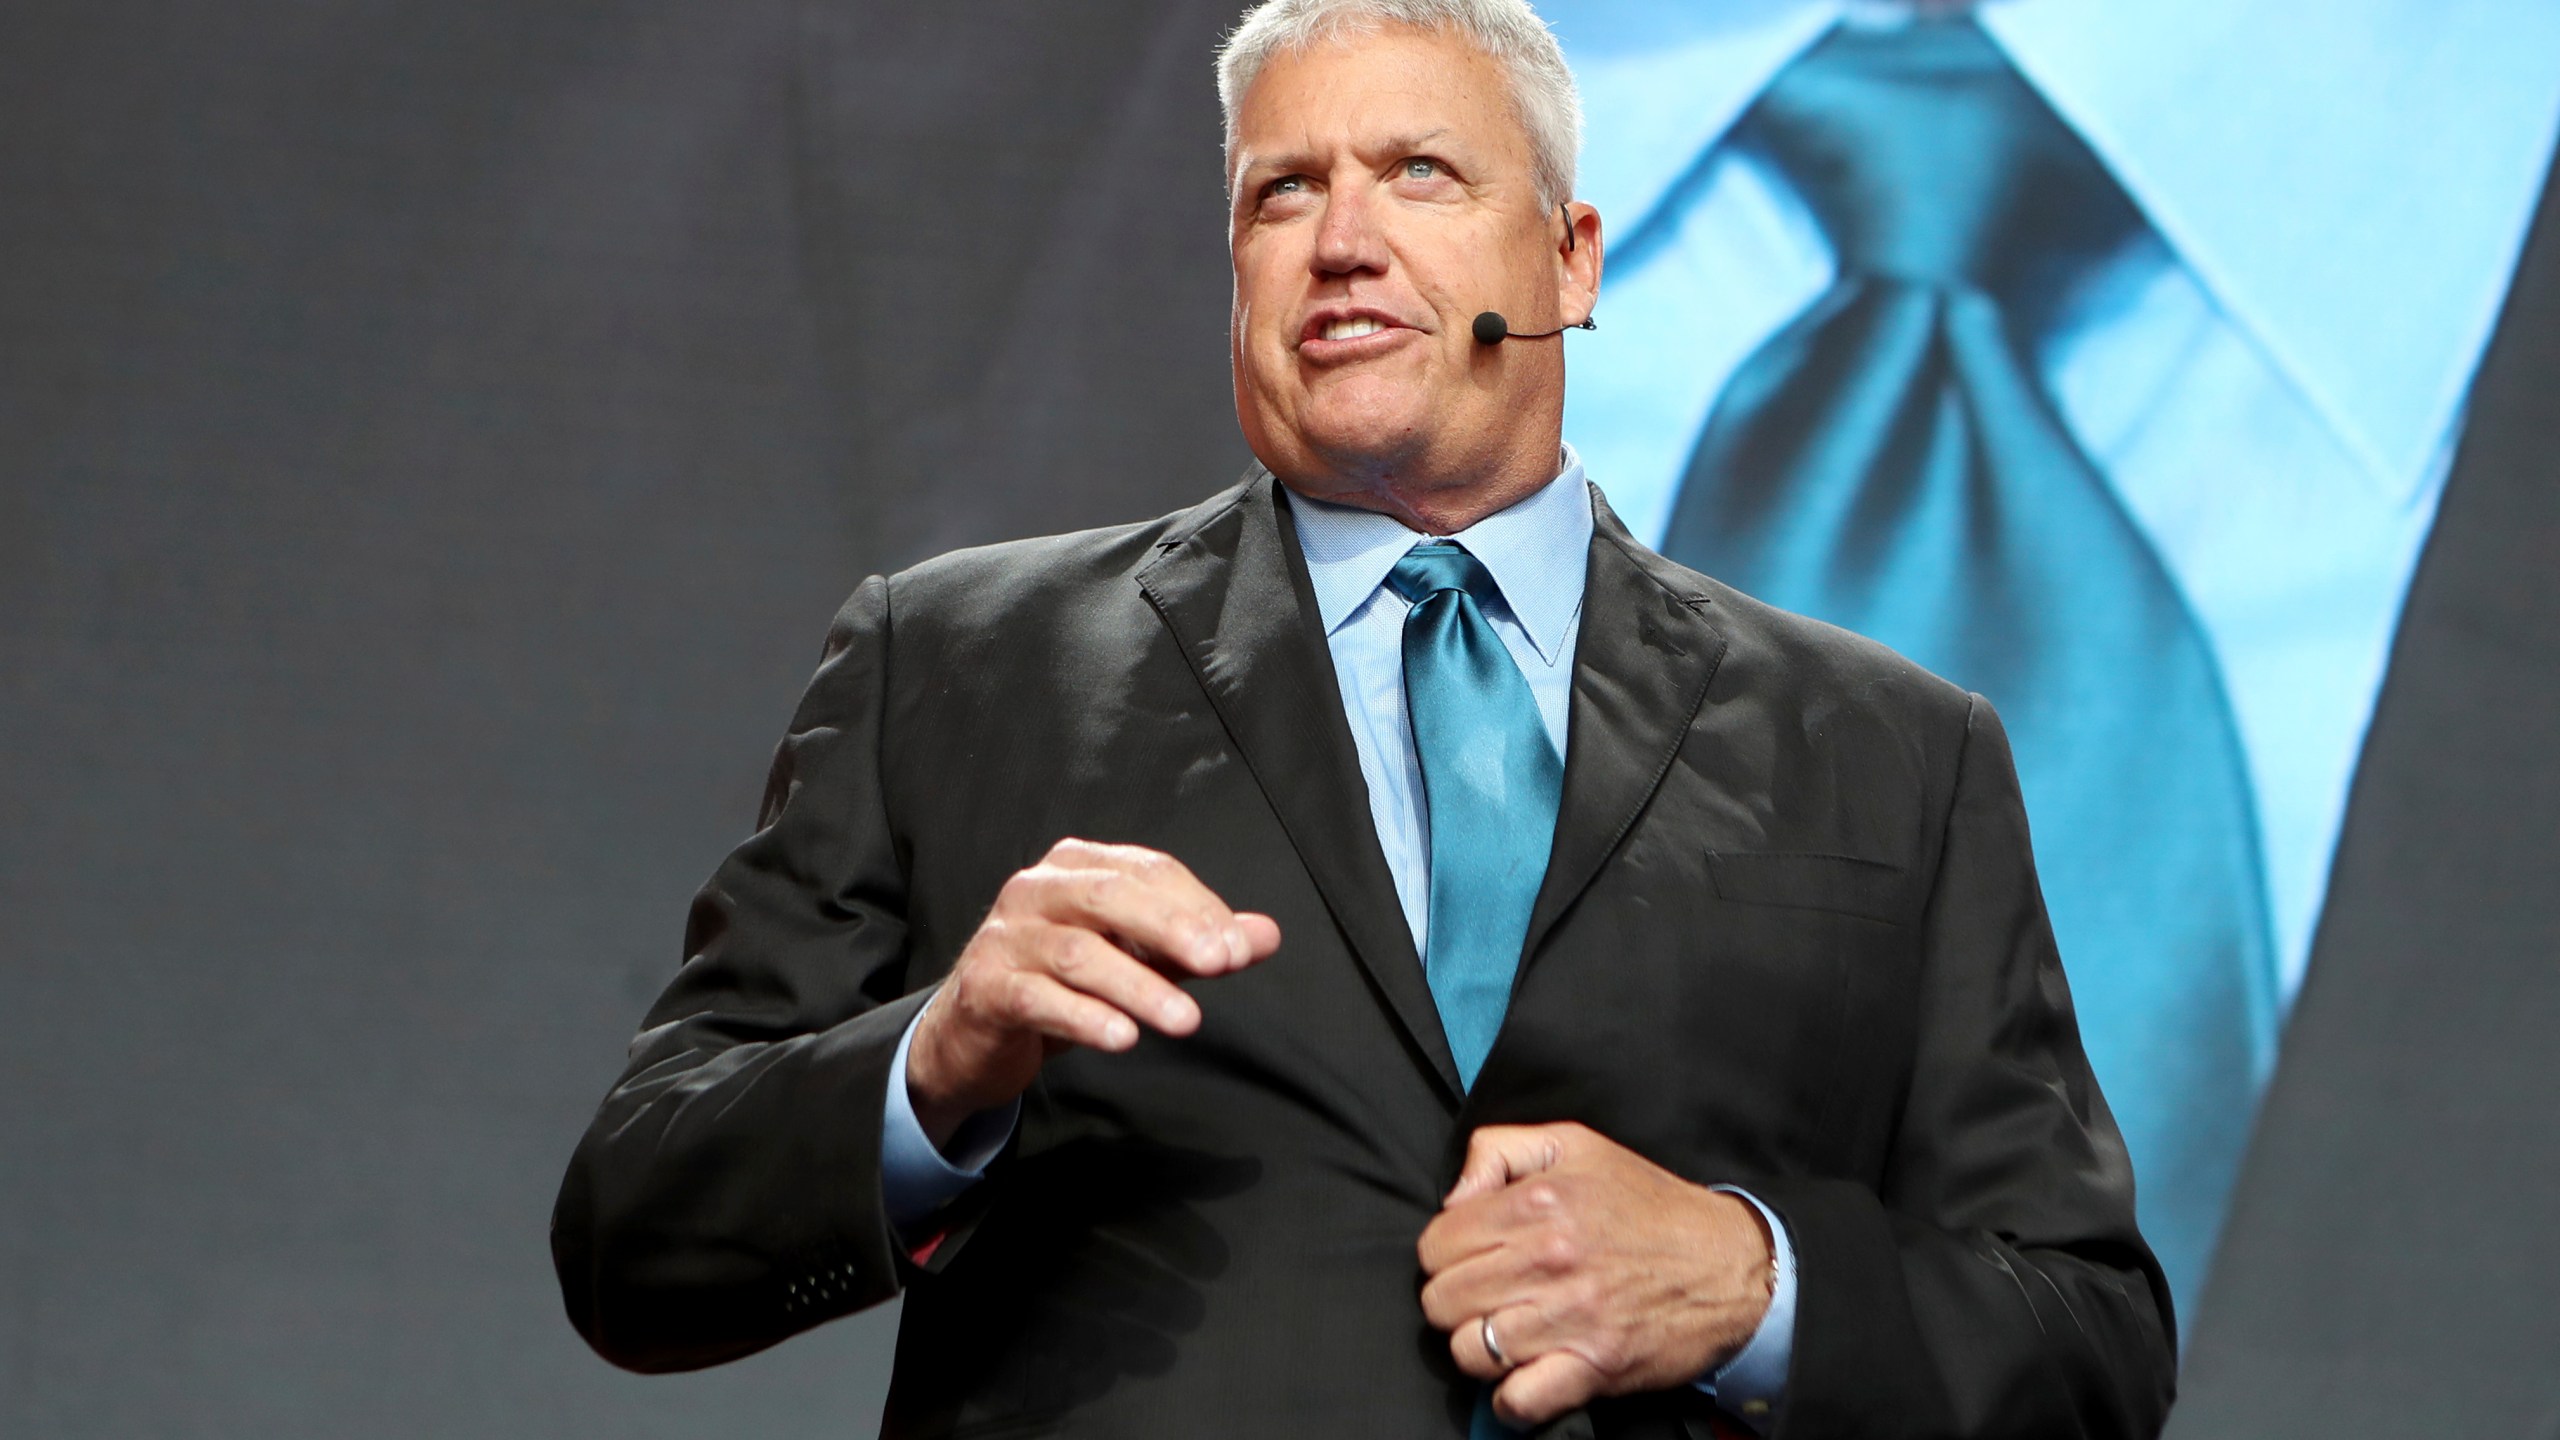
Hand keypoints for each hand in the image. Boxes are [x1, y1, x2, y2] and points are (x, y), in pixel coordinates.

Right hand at [905, 838, 1280, 1146]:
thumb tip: (1265, 936)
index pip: (1148, 872)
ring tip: (1185, 1019)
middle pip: (1110, 896)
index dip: (1198, 906)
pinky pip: (1037, 999)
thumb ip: (1195, 944)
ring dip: (1138, 986)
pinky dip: (1084, 1018)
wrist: (975, 1030)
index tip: (1240, 949)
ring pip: (1077, 953)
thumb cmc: (1062, 982)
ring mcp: (1007, 938)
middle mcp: (1036, 890)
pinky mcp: (985, 988)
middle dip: (1171, 927)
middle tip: (1221, 963)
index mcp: (1077, 866)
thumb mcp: (1136, 958)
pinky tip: (1123, 1038)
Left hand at [1417, 1122, 1774, 1428]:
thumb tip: (1453, 1198)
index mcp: (1538, 1203)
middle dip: (1456, 1300)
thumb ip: (1499, 1151)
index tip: (1471, 1258)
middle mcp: (1549, 1259)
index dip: (1445, 1254)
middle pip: (1442, 1301)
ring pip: (1470, 1351)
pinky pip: (1519, 1399)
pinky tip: (1525, 1375)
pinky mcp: (1596, 1366)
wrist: (1729, 1263)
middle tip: (1488, 1295)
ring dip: (1481, 1346)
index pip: (1435, 1246)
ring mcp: (1572, 1317)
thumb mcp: (1575, 1145)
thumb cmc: (1649, 1205)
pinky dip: (1512, 1397)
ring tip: (1506, 1332)